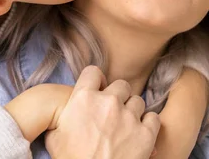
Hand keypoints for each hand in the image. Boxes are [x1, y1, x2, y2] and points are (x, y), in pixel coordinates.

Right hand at [45, 66, 160, 158]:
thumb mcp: (55, 137)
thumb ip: (64, 116)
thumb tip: (69, 109)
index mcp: (83, 99)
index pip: (93, 72)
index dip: (96, 81)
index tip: (97, 91)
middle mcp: (108, 102)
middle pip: (121, 85)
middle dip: (117, 97)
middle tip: (112, 113)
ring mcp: (129, 117)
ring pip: (137, 101)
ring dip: (132, 111)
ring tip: (125, 126)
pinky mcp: (145, 134)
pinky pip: (153, 118)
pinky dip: (148, 124)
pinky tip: (139, 133)